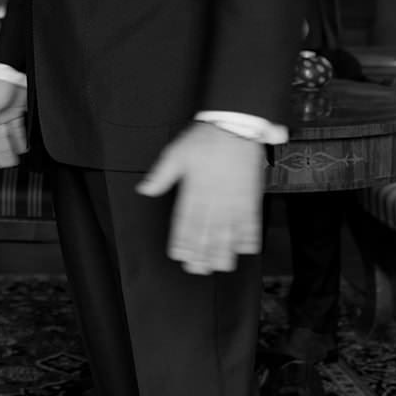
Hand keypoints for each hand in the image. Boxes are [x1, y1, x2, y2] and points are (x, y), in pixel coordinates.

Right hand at [0, 77, 27, 167]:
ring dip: (10, 148)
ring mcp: (5, 115)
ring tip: (14, 160)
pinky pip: (17, 129)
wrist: (14, 72)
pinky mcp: (16, 112)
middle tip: (5, 165)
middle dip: (0, 153)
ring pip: (7, 136)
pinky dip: (19, 138)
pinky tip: (23, 147)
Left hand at [136, 121, 265, 274]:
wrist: (235, 126)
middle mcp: (213, 199)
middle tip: (197, 269)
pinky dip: (248, 236)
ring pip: (228, 232)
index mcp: (194, 190)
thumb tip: (144, 189)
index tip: (179, 256)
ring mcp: (233, 199)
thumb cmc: (205, 139)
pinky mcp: (250, 197)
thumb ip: (161, 175)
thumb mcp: (176, 153)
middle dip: (201, 253)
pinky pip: (250, 221)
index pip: (185, 222)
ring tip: (219, 266)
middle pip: (206, 232)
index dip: (182, 241)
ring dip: (223, 251)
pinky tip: (245, 249)